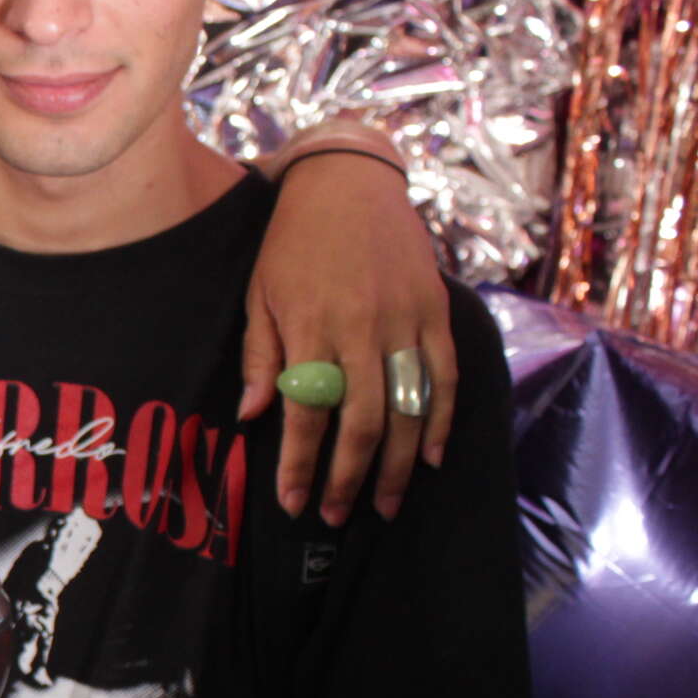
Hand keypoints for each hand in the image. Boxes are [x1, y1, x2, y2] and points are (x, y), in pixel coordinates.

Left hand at [241, 144, 456, 524]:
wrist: (346, 182)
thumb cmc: (290, 243)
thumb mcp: (259, 296)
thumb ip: (261, 358)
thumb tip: (253, 416)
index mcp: (311, 329)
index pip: (306, 414)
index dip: (298, 464)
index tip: (291, 502)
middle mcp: (361, 330)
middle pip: (363, 424)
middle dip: (349, 479)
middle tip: (336, 515)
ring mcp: (405, 321)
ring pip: (408, 410)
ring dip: (397, 465)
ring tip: (384, 504)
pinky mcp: (435, 310)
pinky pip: (445, 375)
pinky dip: (442, 420)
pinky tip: (429, 457)